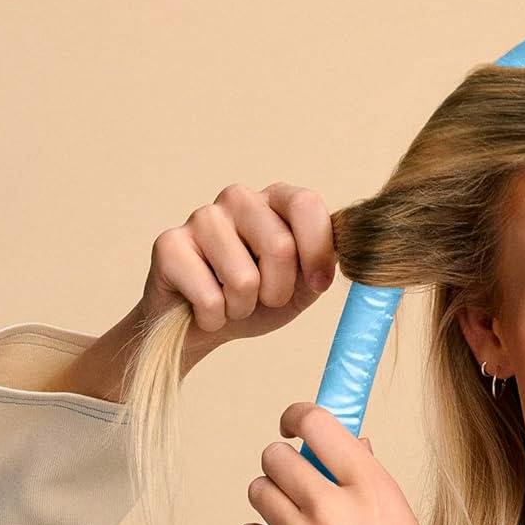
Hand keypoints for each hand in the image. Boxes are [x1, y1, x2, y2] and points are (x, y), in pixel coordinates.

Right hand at [139, 181, 335, 346]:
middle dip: (279, 291)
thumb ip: (327, 263)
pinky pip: (209, 297)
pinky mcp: (168, 244)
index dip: (318, 252)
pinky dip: (214, 317)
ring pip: (244, 277)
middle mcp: (239, 199)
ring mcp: (201, 217)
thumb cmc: (259, 300)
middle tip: (264, 298)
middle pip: (279, 246)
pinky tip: (205, 308)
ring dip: (243, 306)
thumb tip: (356, 250)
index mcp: (276, 201)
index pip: (307, 204)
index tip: (317, 283)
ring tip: (232, 301)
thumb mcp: (304, 284)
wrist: (205, 326)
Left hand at [234, 403, 469, 524]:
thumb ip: (373, 488)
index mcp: (373, 488)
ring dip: (269, 503)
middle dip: (281, 467)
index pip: (317, 422)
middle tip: (294, 487)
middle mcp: (332, 505)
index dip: (297, 418)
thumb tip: (355, 448)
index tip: (294, 427)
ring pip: (257, 491)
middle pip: (276, 455)